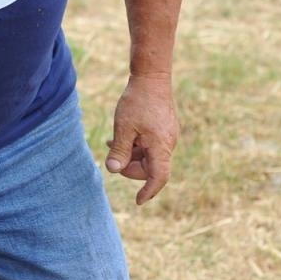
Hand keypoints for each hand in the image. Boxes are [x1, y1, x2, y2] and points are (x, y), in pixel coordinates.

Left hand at [105, 75, 177, 204]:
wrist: (152, 77)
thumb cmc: (137, 101)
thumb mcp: (123, 127)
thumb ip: (120, 151)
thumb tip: (113, 170)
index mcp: (161, 146)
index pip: (159, 177)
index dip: (148, 191)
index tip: (138, 201)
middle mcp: (168, 144)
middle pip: (151, 168)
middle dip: (131, 168)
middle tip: (113, 159)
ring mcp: (167, 136)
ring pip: (149, 155)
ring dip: (131, 155)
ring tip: (111, 144)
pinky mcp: (164, 129)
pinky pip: (150, 145)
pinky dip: (136, 145)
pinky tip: (120, 138)